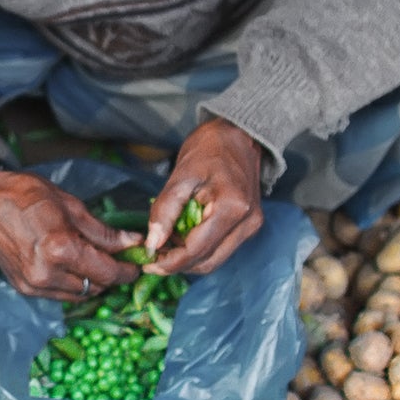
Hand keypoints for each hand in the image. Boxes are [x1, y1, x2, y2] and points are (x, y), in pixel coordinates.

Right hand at [0, 170, 136, 301]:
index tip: (135, 265)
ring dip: (92, 282)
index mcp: (61, 249)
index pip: (107, 272)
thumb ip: (103, 232)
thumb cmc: (25, 196)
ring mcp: (34, 284)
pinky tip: (73, 267)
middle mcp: (47, 273)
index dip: (126, 271)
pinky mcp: (24, 288)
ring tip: (95, 263)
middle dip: (110, 275)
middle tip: (118, 260)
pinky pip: (59, 295)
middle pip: (95, 286)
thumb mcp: (71, 206)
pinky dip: (72, 285)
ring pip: (78, 294)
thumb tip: (131, 243)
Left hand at [146, 117, 264, 275]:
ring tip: (166, 246)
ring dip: (189, 259)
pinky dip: (200, 249)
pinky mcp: (250, 225)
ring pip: (216, 259)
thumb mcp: (181, 175)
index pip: (197, 250)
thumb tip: (153, 244)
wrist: (240, 134)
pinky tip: (183, 238)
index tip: (148, 263)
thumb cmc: (209, 148)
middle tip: (153, 257)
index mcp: (232, 208)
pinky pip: (222, 248)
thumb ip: (165, 210)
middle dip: (178, 264)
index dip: (170, 262)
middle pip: (208, 262)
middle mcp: (247, 223)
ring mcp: (252, 226)